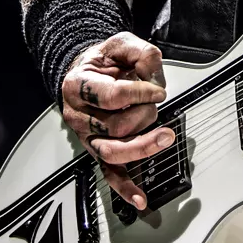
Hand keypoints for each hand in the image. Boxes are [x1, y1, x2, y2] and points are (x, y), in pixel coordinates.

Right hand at [60, 31, 171, 209]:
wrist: (86, 71)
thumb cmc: (103, 61)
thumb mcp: (121, 44)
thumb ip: (141, 53)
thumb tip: (154, 76)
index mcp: (79, 86)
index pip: (113, 97)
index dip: (141, 93)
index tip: (158, 90)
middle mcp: (78, 115)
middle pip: (116, 126)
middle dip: (144, 114)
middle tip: (156, 103)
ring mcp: (87, 136)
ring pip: (113, 152)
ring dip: (142, 147)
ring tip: (165, 137)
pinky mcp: (98, 150)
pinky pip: (109, 174)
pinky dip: (125, 188)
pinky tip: (140, 198)